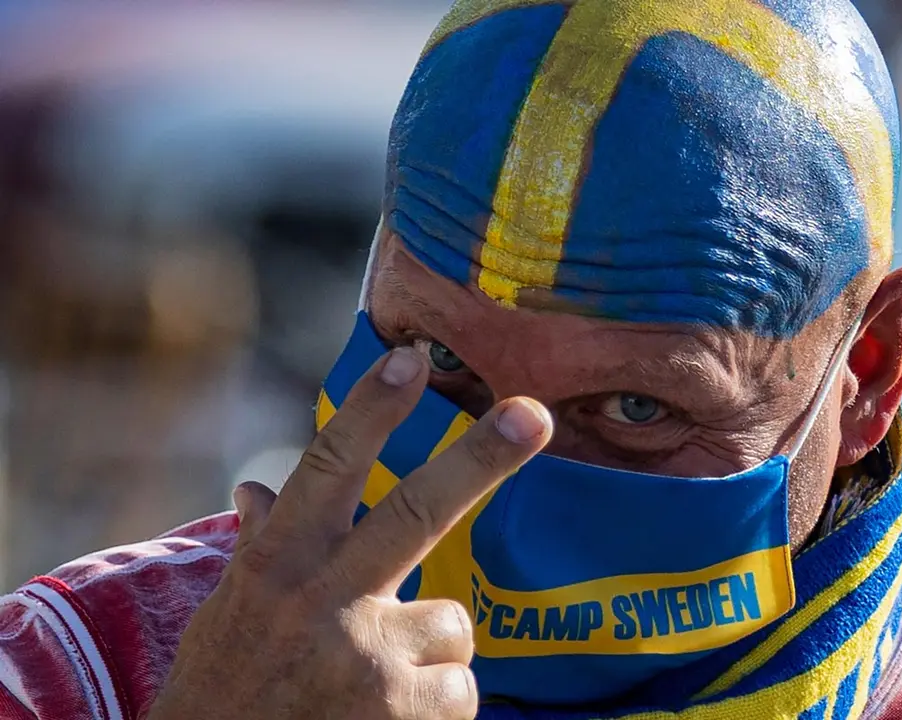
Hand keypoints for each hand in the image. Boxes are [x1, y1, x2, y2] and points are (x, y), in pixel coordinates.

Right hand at [146, 346, 552, 719]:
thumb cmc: (226, 689)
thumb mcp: (232, 611)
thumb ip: (263, 547)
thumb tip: (258, 489)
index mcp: (279, 564)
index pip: (326, 469)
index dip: (369, 412)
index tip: (407, 358)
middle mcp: (324, 599)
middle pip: (416, 511)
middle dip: (480, 458)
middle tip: (534, 412)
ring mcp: (367, 658)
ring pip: (454, 624)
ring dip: (431, 650)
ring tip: (376, 684)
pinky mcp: (401, 712)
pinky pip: (460, 688)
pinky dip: (436, 704)